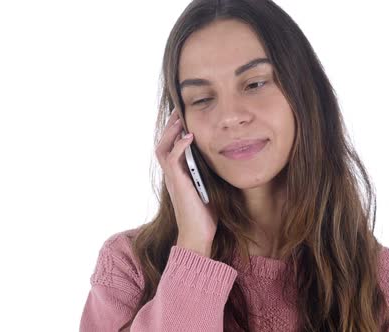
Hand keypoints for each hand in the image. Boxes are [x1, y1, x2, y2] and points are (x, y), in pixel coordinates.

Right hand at [155, 110, 217, 256]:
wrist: (198, 235)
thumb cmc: (205, 216)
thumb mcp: (210, 188)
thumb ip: (211, 174)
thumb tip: (226, 160)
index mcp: (179, 175)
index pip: (172, 148)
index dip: (176, 132)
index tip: (185, 118)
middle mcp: (172, 175)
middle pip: (163, 143)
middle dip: (170, 126)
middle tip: (179, 111)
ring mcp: (172, 178)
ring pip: (162, 147)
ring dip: (170, 131)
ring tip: (180, 117)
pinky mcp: (177, 183)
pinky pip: (172, 158)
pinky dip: (179, 145)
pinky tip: (189, 136)